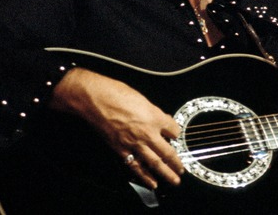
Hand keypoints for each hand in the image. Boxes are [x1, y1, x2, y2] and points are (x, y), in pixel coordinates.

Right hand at [50, 68, 183, 188]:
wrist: (96, 100)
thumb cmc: (117, 94)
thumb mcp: (142, 99)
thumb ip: (154, 112)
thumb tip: (162, 119)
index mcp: (155, 117)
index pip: (174, 130)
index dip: (177, 133)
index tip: (176, 136)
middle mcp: (147, 133)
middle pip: (167, 152)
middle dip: (176, 163)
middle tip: (182, 170)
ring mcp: (134, 143)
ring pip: (155, 163)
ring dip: (166, 173)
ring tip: (174, 181)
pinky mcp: (121, 150)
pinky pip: (136, 166)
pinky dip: (145, 176)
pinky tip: (152, 183)